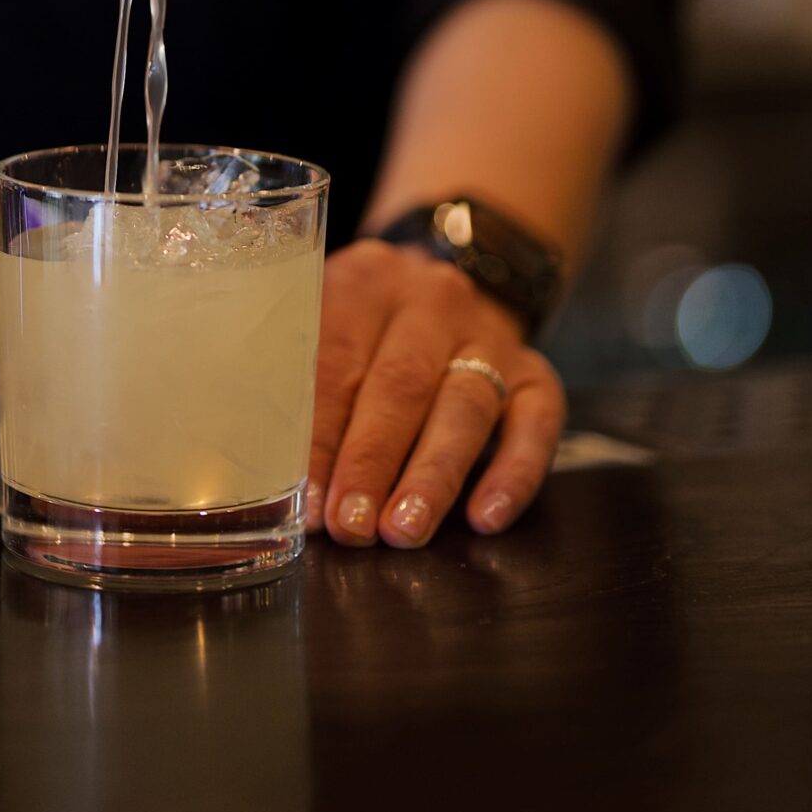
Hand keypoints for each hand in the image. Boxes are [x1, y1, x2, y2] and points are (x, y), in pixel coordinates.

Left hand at [308, 240, 566, 548]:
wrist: (440, 289)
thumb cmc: (361, 328)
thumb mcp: (321, 327)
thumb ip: (297, 385)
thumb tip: (274, 483)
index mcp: (366, 282)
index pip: (337, 361)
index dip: (320, 438)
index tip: (308, 501)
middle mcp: (433, 302)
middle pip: (402, 385)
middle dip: (373, 463)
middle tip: (351, 525)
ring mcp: (490, 336)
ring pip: (466, 406)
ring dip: (433, 476)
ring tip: (404, 529)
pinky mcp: (535, 371)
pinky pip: (537, 423)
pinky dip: (515, 473)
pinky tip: (486, 518)